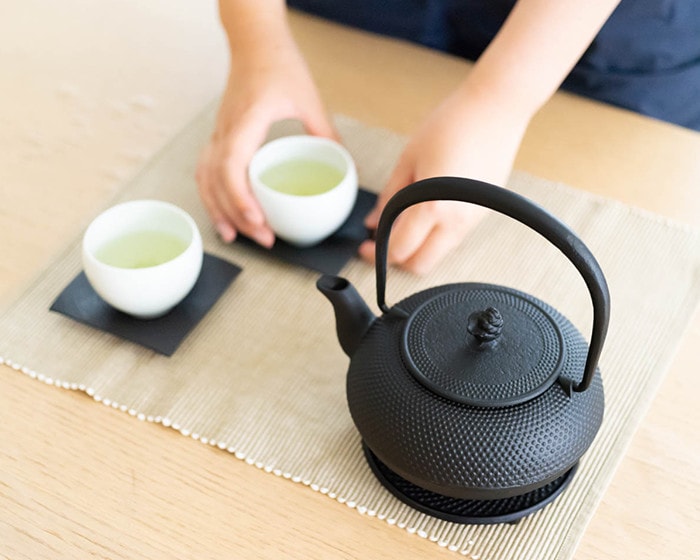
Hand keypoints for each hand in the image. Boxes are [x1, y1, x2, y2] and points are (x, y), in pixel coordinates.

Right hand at [196, 35, 335, 245]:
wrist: (254, 42)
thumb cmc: (277, 64)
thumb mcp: (309, 99)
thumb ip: (325, 133)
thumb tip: (344, 166)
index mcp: (246, 121)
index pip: (232, 166)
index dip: (240, 198)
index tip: (256, 220)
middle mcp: (226, 131)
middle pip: (217, 182)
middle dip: (237, 215)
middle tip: (263, 238)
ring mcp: (218, 134)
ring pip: (206, 180)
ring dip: (218, 210)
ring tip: (236, 236)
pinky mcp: (219, 137)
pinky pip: (207, 172)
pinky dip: (213, 196)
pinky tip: (225, 213)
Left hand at [358, 84, 528, 273]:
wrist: (496, 109)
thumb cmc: (453, 125)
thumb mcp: (408, 159)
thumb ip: (388, 197)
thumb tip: (374, 223)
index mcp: (433, 206)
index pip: (399, 249)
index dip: (377, 254)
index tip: (366, 249)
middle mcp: (456, 221)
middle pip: (421, 265)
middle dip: (398, 260)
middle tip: (381, 245)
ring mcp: (473, 220)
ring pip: (438, 255)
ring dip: (418, 249)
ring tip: (402, 225)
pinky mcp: (482, 214)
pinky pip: (452, 238)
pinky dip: (434, 237)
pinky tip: (424, 215)